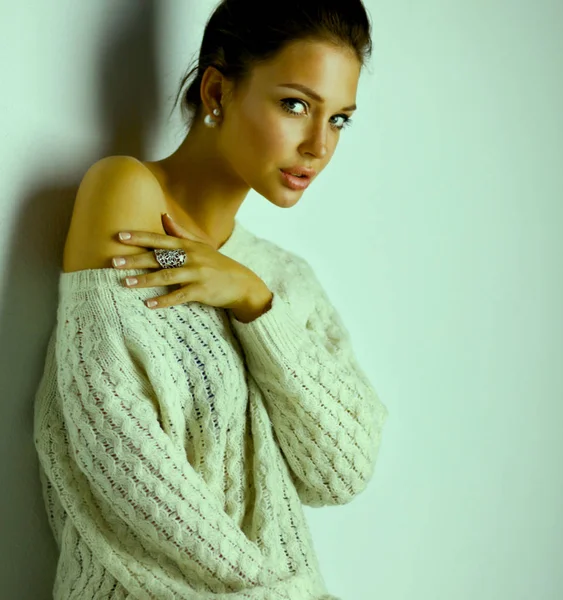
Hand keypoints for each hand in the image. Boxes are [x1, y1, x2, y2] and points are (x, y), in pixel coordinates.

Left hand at [112, 213, 270, 318]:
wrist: (241, 283)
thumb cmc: (217, 264)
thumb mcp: (201, 245)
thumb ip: (180, 232)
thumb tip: (163, 216)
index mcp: (188, 246)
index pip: (160, 239)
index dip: (139, 237)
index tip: (119, 236)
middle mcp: (191, 257)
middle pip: (159, 257)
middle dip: (135, 259)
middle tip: (113, 262)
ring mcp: (197, 274)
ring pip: (167, 276)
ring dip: (145, 280)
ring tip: (125, 283)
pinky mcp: (202, 291)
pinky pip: (180, 296)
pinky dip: (164, 301)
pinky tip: (148, 304)